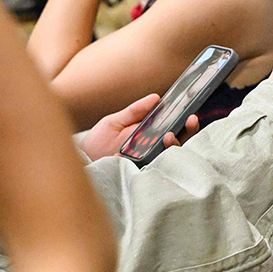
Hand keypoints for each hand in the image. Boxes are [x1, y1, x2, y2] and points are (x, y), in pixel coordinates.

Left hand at [79, 93, 198, 160]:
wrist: (82, 160)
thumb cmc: (98, 141)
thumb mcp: (115, 121)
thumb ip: (135, 111)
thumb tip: (156, 97)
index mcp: (148, 135)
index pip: (173, 128)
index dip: (185, 122)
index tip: (190, 113)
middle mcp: (151, 149)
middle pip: (178, 142)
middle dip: (188, 132)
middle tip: (190, 120)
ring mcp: (147, 162)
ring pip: (170, 156)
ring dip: (174, 144)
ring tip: (169, 136)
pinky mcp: (139, 173)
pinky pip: (155, 170)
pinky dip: (159, 162)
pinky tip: (157, 152)